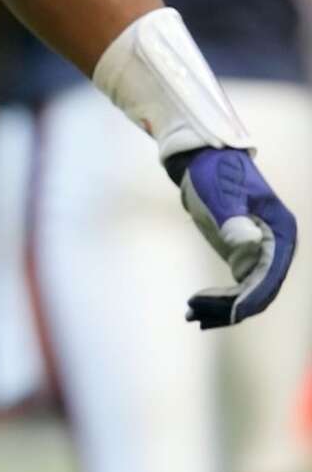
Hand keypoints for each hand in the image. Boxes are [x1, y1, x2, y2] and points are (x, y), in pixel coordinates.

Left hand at [168, 147, 296, 328]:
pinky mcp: (243, 254)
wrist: (201, 157)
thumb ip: (234, 219)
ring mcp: (260, 252)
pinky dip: (219, 298)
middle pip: (259, 290)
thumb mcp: (221, 191)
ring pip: (247, 293)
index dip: (250, 298)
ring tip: (191, 314)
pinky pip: (236, 285)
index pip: (270, 275)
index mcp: (280, 231)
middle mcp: (277, 246)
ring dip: (222, 308)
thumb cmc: (213, 169)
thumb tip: (251, 248)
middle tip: (195, 313)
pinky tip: (197, 307)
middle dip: (230, 308)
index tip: (227, 312)